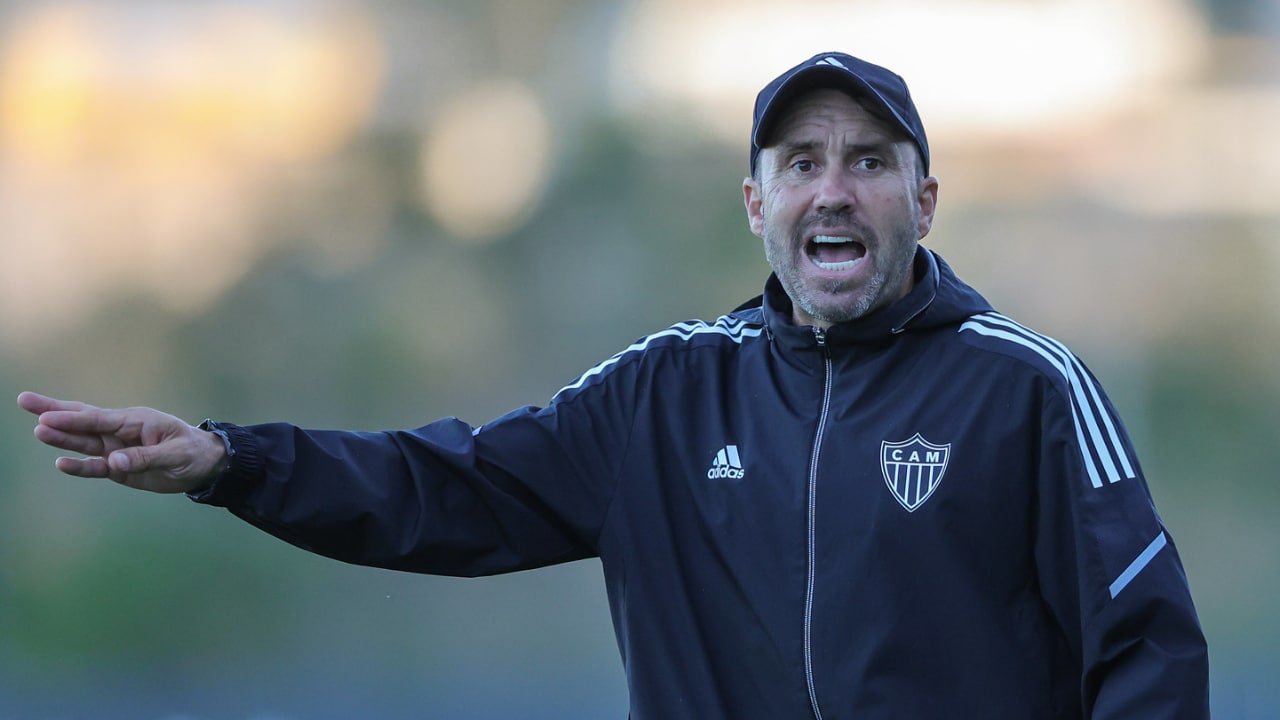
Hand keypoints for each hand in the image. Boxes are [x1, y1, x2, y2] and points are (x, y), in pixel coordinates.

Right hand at [17, 391, 226, 493]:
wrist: (205, 464)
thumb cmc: (193, 451)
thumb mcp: (175, 454)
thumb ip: (145, 458)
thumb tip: (114, 462)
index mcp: (136, 420)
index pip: (99, 419)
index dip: (72, 419)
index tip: (46, 416)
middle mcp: (122, 431)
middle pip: (83, 421)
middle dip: (54, 412)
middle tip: (25, 400)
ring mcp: (118, 448)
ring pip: (84, 442)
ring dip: (62, 439)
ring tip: (38, 431)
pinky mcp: (119, 466)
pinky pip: (96, 466)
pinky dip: (80, 466)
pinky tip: (62, 463)